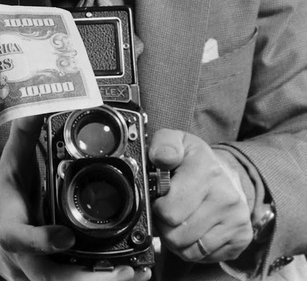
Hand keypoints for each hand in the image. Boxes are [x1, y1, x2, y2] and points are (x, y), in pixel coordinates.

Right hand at [0, 115, 150, 280]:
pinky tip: (133, 275)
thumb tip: (35, 106)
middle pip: (52, 278)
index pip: (22, 239)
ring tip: (135, 273)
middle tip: (121, 270)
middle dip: (86, 279)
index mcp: (11, 228)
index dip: (43, 241)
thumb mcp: (10, 166)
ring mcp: (40, 275)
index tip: (66, 237)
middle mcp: (26, 259)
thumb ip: (24, 137)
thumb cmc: (5, 199)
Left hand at [149, 129, 253, 263]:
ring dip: (176, 239)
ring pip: (189, 251)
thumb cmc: (195, 161)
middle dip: (165, 225)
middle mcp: (226, 198)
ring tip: (178, 220)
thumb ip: (164, 144)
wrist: (228, 173)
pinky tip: (193, 229)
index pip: (169, 211)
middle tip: (167, 210)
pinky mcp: (241, 239)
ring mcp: (236, 221)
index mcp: (206, 171)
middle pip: (176, 235)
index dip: (157, 207)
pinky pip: (204, 257)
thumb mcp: (177, 141)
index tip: (160, 198)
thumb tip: (161, 157)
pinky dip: (193, 248)